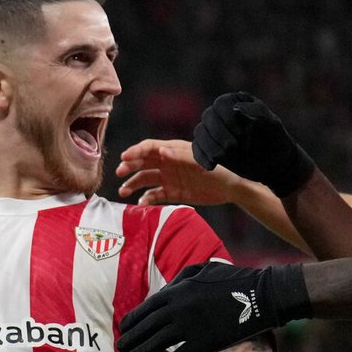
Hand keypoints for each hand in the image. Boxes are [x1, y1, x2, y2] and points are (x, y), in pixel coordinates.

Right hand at [116, 138, 250, 206]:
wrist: (231, 188)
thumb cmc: (219, 169)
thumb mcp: (201, 160)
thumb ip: (180, 155)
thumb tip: (161, 151)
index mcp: (173, 150)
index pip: (149, 147)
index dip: (136, 151)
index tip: (124, 158)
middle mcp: (168, 162)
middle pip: (143, 162)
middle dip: (129, 166)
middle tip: (119, 173)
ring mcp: (169, 178)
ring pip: (145, 179)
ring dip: (133, 184)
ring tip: (123, 192)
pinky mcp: (173, 192)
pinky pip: (154, 195)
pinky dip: (146, 199)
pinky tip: (140, 204)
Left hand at [117, 262, 309, 351]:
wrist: (261, 295)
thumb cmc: (233, 280)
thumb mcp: (202, 270)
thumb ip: (179, 280)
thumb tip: (162, 293)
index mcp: (177, 290)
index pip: (146, 308)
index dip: (132, 321)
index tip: (125, 329)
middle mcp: (178, 309)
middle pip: (147, 327)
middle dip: (132, 339)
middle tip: (121, 348)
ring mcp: (190, 327)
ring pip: (157, 344)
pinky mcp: (204, 344)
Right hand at [193, 92, 315, 196]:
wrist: (275, 163)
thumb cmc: (275, 140)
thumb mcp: (272, 125)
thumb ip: (256, 114)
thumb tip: (236, 110)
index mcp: (237, 102)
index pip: (221, 104)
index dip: (227, 119)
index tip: (241, 134)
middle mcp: (222, 113)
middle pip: (208, 117)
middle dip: (218, 134)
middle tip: (232, 148)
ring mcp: (214, 130)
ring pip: (200, 132)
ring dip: (209, 146)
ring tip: (222, 158)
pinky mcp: (209, 147)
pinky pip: (197, 148)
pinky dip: (201, 157)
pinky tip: (212, 166)